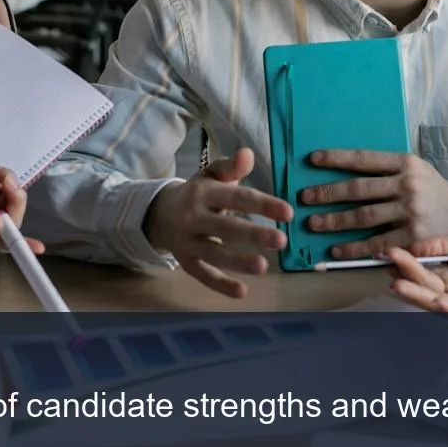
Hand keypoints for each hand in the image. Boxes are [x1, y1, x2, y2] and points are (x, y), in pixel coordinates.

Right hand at [143, 147, 293, 299]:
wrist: (158, 214)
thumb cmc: (197, 193)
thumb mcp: (211, 175)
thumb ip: (231, 168)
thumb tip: (248, 154)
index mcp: (204, 193)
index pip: (237, 198)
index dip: (262, 204)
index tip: (288, 212)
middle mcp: (194, 217)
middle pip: (225, 227)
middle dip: (253, 234)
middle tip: (281, 240)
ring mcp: (188, 242)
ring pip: (214, 253)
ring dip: (238, 261)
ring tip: (264, 267)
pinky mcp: (186, 262)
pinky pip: (204, 275)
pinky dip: (221, 285)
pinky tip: (242, 292)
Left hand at [299, 149, 447, 260]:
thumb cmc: (432, 189)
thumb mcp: (416, 168)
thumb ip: (387, 168)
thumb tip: (345, 167)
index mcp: (405, 163)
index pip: (364, 158)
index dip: (337, 158)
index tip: (312, 159)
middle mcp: (407, 185)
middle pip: (359, 189)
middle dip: (328, 193)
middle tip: (305, 198)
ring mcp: (410, 212)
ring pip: (364, 217)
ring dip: (335, 221)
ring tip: (313, 223)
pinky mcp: (413, 238)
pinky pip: (377, 244)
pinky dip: (354, 248)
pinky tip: (336, 250)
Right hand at [386, 232, 447, 312]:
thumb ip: (441, 243)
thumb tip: (413, 245)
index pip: (422, 274)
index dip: (406, 265)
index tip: (388, 252)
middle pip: (426, 292)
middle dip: (408, 283)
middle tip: (389, 273)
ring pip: (441, 305)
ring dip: (421, 298)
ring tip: (401, 287)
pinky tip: (439, 300)